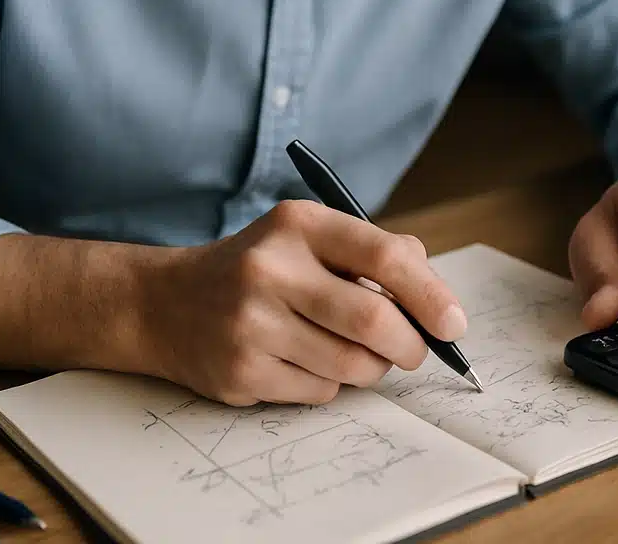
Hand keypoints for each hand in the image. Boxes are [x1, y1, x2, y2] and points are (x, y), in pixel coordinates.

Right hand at [131, 199, 466, 405]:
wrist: (164, 303)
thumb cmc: (259, 269)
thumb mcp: (307, 238)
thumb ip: (374, 254)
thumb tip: (438, 302)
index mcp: (297, 225)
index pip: (384, 257)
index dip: (430, 294)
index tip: (453, 323)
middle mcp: (271, 270)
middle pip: (375, 322)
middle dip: (410, 346)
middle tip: (414, 351)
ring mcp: (251, 325)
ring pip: (352, 366)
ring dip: (370, 368)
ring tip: (352, 351)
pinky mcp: (240, 373)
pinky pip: (320, 392)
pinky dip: (330, 383)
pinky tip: (303, 360)